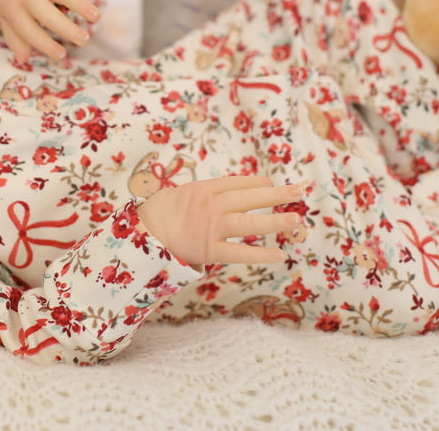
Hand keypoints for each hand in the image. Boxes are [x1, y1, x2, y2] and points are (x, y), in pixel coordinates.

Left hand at [0, 0, 113, 61]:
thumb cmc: (15, 7)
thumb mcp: (7, 22)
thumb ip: (15, 40)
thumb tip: (22, 58)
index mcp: (15, 10)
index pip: (30, 30)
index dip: (45, 44)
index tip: (61, 55)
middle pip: (48, 12)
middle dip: (66, 26)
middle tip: (84, 40)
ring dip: (81, 4)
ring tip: (96, 17)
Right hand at [136, 176, 302, 266]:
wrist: (139, 235)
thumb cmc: (159, 213)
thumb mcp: (182, 193)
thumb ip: (205, 193)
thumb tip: (228, 194)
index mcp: (204, 189)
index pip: (238, 183)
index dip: (257, 183)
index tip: (272, 183)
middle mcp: (211, 206)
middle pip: (250, 199)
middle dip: (277, 195)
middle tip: (299, 191)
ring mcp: (212, 229)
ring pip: (250, 225)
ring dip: (275, 222)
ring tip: (296, 219)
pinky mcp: (210, 251)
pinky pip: (240, 253)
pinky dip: (261, 254)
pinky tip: (279, 254)